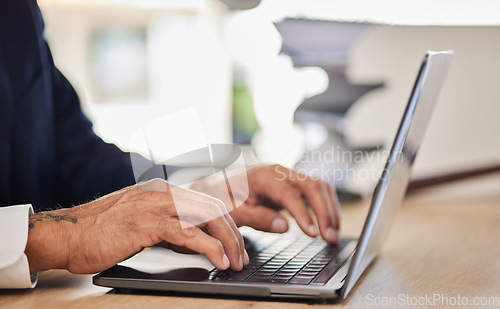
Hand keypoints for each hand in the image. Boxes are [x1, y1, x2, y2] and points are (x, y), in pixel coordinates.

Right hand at [25, 178, 247, 273]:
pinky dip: (210, 248)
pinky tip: (218, 260)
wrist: (67, 232)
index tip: (236, 243)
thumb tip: (196, 241)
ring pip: (208, 217)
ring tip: (235, 262)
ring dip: (228, 241)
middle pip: (215, 207)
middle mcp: (164, 193)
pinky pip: (189, 233)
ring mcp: (156, 205)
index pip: (209, 201)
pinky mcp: (148, 222)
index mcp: (164, 191)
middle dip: (234, 233)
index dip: (228, 223)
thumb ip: (169, 225)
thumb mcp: (142, 223)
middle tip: (242, 256)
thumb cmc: (101, 231)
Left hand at [191, 165, 340, 243]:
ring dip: (330, 210)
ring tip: (333, 235)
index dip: (303, 213)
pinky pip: (318, 191)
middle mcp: (280, 172)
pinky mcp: (295, 184)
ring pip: (320, 187)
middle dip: (325, 212)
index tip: (312, 233)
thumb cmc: (225, 198)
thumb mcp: (233, 211)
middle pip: (312, 186)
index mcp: (263, 176)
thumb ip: (256, 217)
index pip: (289, 193)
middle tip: (330, 237)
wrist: (222, 186)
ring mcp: (290, 176)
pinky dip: (327, 207)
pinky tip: (330, 225)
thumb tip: (284, 226)